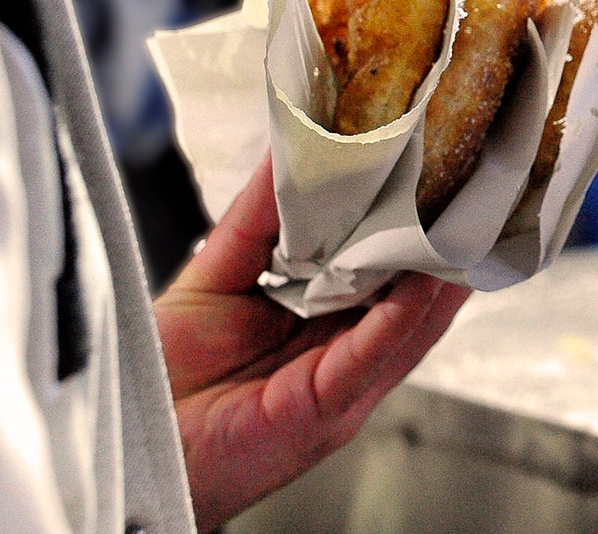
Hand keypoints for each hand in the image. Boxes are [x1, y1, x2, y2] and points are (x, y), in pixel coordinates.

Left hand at [154, 156, 471, 529]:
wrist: (128, 443)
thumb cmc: (165, 376)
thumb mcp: (216, 273)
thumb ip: (256, 219)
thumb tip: (290, 153)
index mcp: (324, 322)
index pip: (385, 267)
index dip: (411, 223)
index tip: (433, 171)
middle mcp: (343, 354)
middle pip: (412, 295)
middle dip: (441, 245)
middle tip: (469, 187)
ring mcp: (339, 386)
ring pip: (406, 326)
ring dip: (437, 279)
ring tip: (462, 222)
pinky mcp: (320, 411)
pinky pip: (367, 360)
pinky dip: (396, 323)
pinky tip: (419, 287)